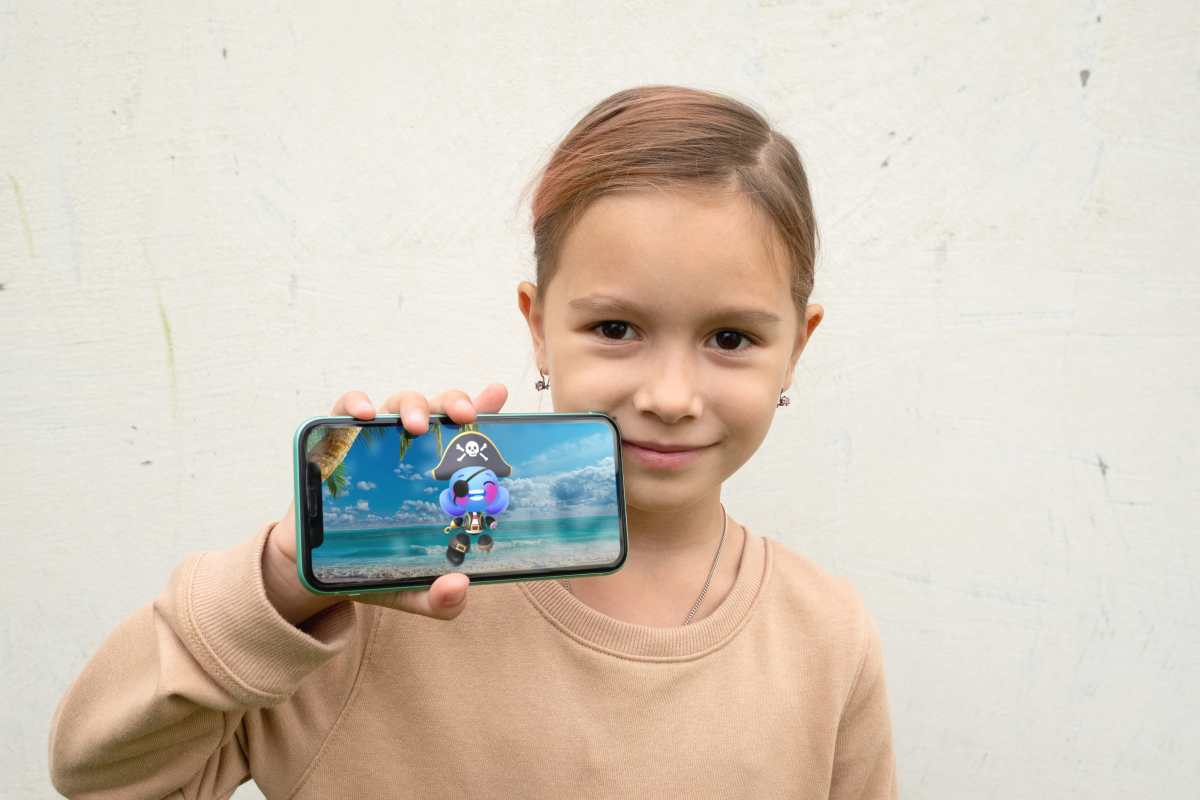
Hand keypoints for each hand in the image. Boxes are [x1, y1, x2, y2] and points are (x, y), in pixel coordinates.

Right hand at [263, 384, 508, 624]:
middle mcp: (411, 449)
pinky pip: (345, 408)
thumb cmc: (374, 568)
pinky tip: (365, 415)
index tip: (497, 395)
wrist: (314, 571)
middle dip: (453, 402)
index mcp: (438, 474)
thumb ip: (440, 599)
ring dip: (412, 404)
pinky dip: (356, 402)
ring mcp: (375, 441)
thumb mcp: (412, 590)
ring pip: (399, 403)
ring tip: (416, 425)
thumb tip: (459, 586)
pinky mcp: (337, 441)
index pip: (467, 435)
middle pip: (438, 409)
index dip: (483, 407)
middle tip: (461, 418)